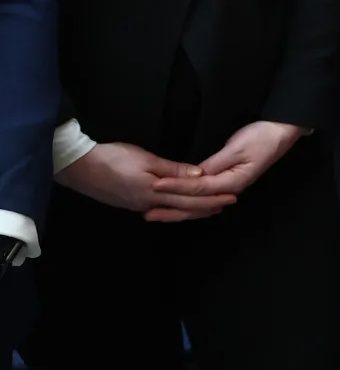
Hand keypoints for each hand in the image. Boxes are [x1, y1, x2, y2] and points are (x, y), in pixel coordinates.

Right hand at [56, 142, 234, 220]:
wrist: (78, 167)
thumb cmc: (113, 159)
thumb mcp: (147, 159)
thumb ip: (173, 170)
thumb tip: (199, 176)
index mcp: (154, 194)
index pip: (190, 200)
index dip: (211, 199)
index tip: (231, 198)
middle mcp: (148, 204)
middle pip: (183, 209)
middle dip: (206, 207)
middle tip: (226, 205)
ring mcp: (137, 205)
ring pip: (171, 211)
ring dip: (191, 210)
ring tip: (207, 208)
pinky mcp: (129, 201)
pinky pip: (159, 208)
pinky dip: (175, 208)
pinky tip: (177, 206)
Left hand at [149, 122, 302, 212]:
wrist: (282, 132)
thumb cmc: (262, 138)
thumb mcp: (237, 148)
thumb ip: (215, 164)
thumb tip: (194, 176)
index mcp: (233, 183)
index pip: (198, 188)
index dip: (176, 187)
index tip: (155, 186)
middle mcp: (229, 190)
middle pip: (196, 204)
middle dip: (172, 209)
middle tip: (147, 213)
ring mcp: (228, 187)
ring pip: (199, 204)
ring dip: (177, 209)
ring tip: (155, 213)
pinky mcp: (226, 181)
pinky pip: (202, 196)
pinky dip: (187, 201)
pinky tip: (175, 203)